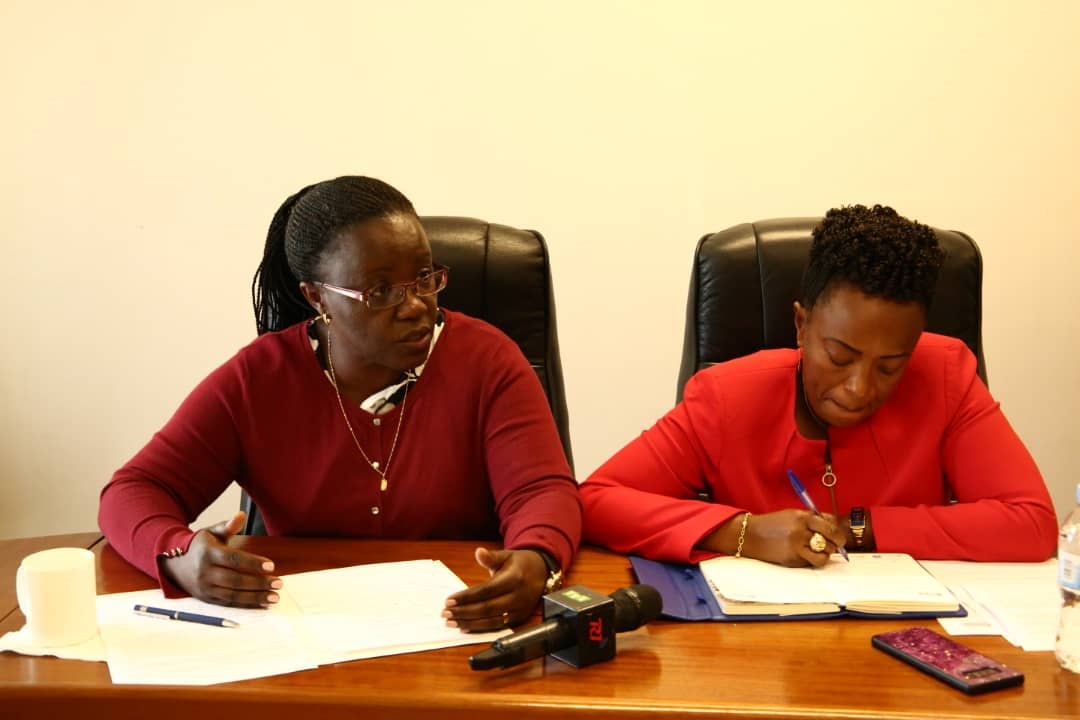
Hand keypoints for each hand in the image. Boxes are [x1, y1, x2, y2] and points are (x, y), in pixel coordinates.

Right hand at [159, 511, 280, 607]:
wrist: (174, 563)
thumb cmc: (199, 546)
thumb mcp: (211, 532)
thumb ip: (228, 525)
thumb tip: (241, 515)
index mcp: (208, 553)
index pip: (233, 559)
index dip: (253, 563)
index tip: (271, 566)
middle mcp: (205, 572)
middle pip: (235, 580)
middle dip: (259, 583)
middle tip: (278, 583)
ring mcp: (205, 588)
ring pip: (233, 595)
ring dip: (255, 597)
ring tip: (274, 597)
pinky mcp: (207, 599)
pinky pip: (228, 603)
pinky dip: (246, 605)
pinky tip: (261, 603)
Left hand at [442, 547, 546, 631]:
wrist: (542, 573)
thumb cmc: (520, 564)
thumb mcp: (507, 555)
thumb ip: (491, 557)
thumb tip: (479, 552)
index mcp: (514, 578)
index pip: (486, 590)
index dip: (467, 597)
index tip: (449, 600)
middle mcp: (518, 596)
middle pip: (487, 608)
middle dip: (464, 612)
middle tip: (445, 613)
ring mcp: (520, 610)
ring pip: (491, 621)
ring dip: (469, 622)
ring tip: (451, 622)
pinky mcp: (519, 619)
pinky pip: (497, 626)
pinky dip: (480, 628)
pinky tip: (465, 626)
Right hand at [742, 509, 847, 566]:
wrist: (751, 535)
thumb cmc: (773, 524)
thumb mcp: (792, 515)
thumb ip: (811, 519)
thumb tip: (832, 528)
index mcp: (802, 516)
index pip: (830, 523)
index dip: (837, 530)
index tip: (838, 534)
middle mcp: (801, 530)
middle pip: (832, 538)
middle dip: (838, 542)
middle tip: (837, 545)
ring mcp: (797, 546)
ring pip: (825, 554)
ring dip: (826, 553)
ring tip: (820, 551)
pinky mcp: (793, 559)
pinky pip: (812, 562)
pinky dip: (813, 560)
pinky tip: (807, 556)